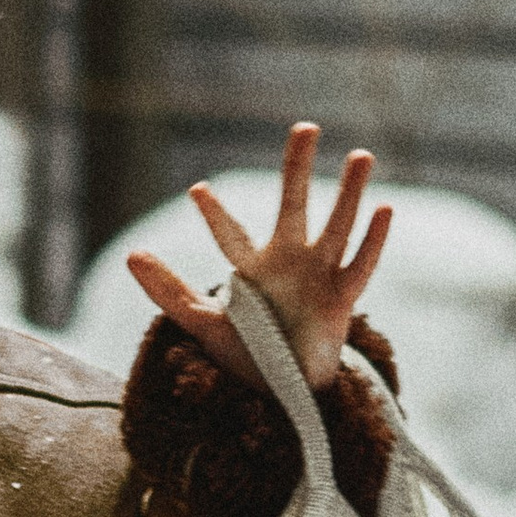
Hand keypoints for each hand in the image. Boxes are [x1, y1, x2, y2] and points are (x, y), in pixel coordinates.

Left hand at [125, 123, 390, 395]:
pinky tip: (383, 209)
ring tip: (361, 155)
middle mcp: (288, 260)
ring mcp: (318, 276)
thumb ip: (169, 291)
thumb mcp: (203, 323)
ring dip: (349, 193)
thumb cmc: (247, 352)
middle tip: (305, 128)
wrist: (287, 389)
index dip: (215, 215)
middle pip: (293, 205)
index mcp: (252, 265)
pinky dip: (372, 240)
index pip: (231, 234)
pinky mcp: (342, 298)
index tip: (198, 191)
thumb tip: (132, 254)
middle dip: (297, 168)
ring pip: (337, 225)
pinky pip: (360, 265)